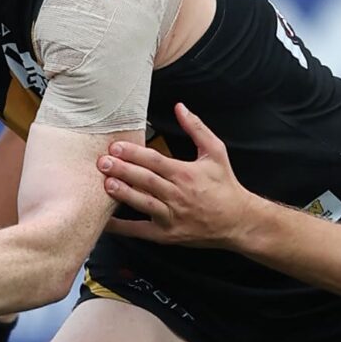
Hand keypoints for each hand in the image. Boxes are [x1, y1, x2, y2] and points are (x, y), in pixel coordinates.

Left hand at [100, 102, 265, 247]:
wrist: (237, 221)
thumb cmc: (224, 185)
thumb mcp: (215, 152)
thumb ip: (196, 128)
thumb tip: (180, 107)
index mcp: (186, 174)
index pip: (155, 161)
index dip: (134, 153)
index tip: (116, 146)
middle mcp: (177, 195)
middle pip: (146, 181)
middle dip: (123, 170)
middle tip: (102, 162)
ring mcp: (171, 217)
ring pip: (143, 203)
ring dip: (123, 194)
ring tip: (104, 184)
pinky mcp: (166, 235)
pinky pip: (140, 231)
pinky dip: (122, 227)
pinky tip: (105, 221)